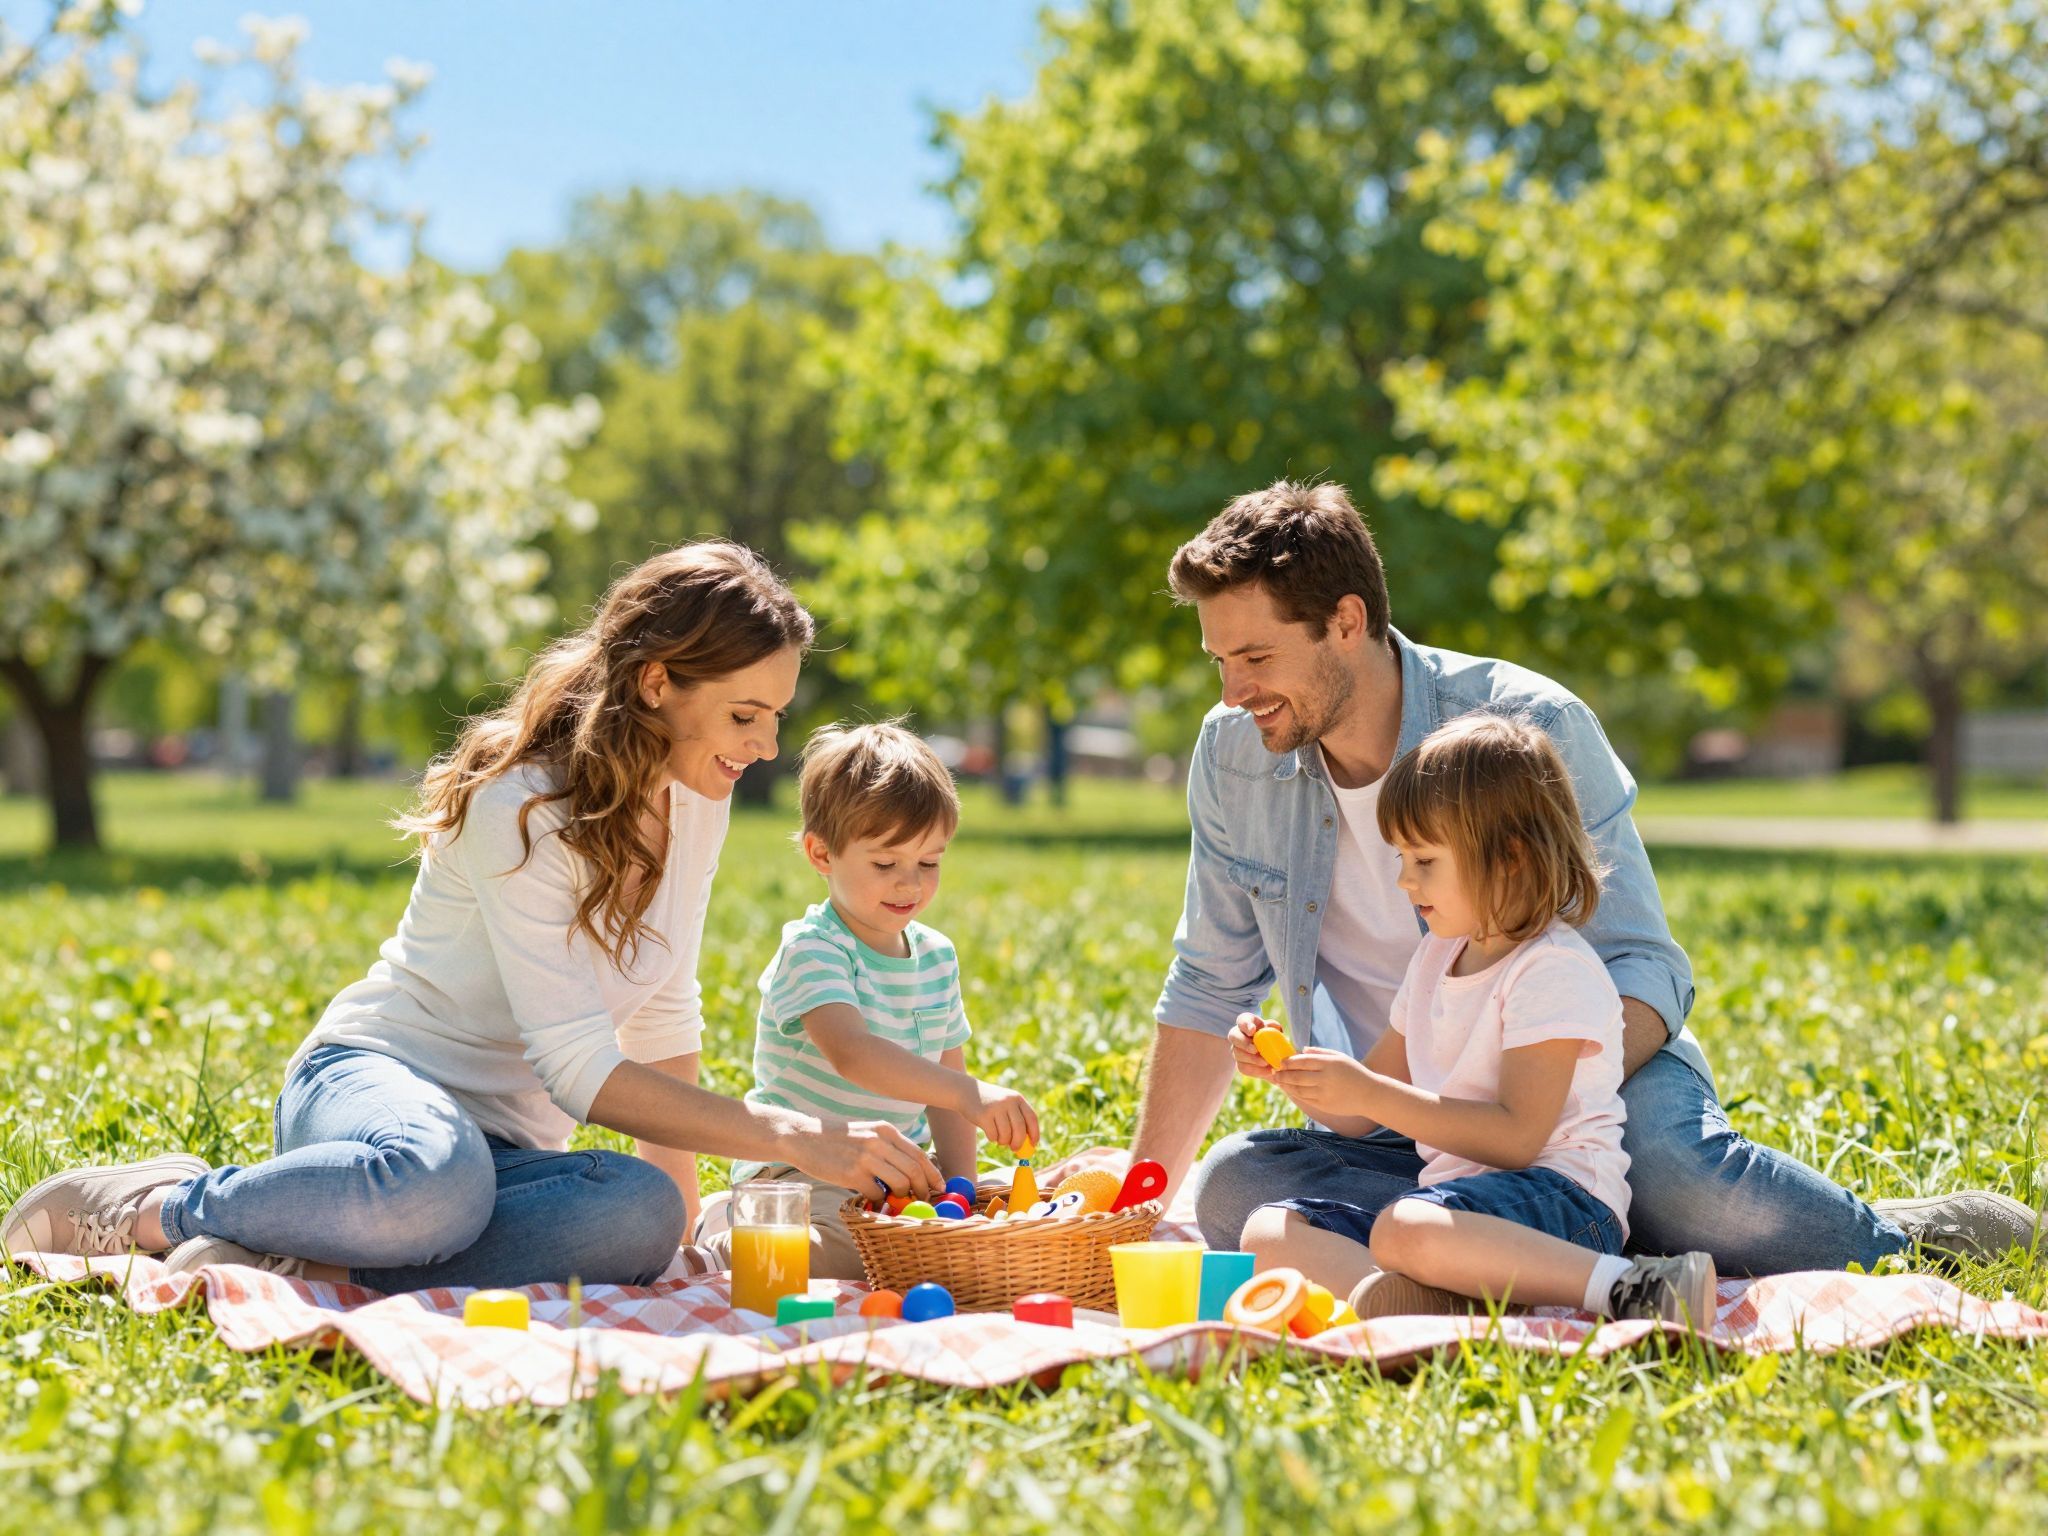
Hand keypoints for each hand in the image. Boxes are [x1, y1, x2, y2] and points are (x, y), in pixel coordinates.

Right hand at [791, 1117, 942, 1199]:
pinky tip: (873, 1199)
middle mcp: (879, 1141)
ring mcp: (866, 1157)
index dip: (933, 1173)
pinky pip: (877, 1194)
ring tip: (895, 1200)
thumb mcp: (866, 1133)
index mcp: (886, 1130)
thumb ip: (888, 1148)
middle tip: (923, 1200)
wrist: (804, 1137)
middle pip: (914, 1170)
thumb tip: (911, 1172)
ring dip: (901, 1196)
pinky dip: (879, 1201)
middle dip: (923, 1189)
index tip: (940, 1187)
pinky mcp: (852, 1174)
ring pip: (900, 1183)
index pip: (919, 1154)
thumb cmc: (837, 1139)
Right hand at [966, 1080, 1040, 1154]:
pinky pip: (993, 1135)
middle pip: (1020, 1129)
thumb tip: (1027, 1144)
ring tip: (999, 1138)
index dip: (1035, 1133)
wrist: (966, 1091)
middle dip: (1019, 1142)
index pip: (1032, 1118)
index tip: (1033, 1144)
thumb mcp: (1006, 1104)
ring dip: (1003, 1141)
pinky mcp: (984, 1115)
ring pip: (1006, 1134)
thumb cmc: (990, 1103)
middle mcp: (1008, 1102)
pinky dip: (993, 1138)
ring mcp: (996, 1108)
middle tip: (1015, 1149)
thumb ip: (1017, 1120)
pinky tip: (989, 1132)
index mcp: (1017, 1098)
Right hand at [1229, 1012, 1279, 1082]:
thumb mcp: (1275, 1029)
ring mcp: (1236, 1050)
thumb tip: (1276, 1030)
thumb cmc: (1272, 1036)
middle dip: (1244, 1044)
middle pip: (1234, 1037)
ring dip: (1252, 1060)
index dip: (1245, 1025)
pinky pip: (1244, 1068)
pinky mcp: (1240, 1064)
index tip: (1252, 1031)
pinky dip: (1257, 1071)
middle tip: (1255, 1050)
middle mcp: (1237, 1035)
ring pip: (1238, 1054)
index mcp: (1246, 1023)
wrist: (1272, 1053)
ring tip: (1266, 1062)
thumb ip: (1274, 1027)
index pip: (1242, 1020)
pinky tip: (1269, 1071)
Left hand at [1269, 1048, 1380, 1120]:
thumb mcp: (1339, 1057)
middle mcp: (1325, 1078)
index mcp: (1329, 1064)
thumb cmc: (1354, 1072)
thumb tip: (1301, 1050)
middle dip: (1283, 1074)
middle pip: (1297, 1076)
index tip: (1280, 1062)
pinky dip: (1294, 1094)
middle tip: (1274, 1072)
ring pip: (1298, 1089)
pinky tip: (1290, 1090)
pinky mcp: (1324, 1105)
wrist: (1369, 1094)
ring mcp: (1324, 1093)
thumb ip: (1320, 1053)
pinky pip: (1305, 1099)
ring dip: (1286, 1085)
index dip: (1288, 1062)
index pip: (1302, 1061)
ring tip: (1279, 1081)